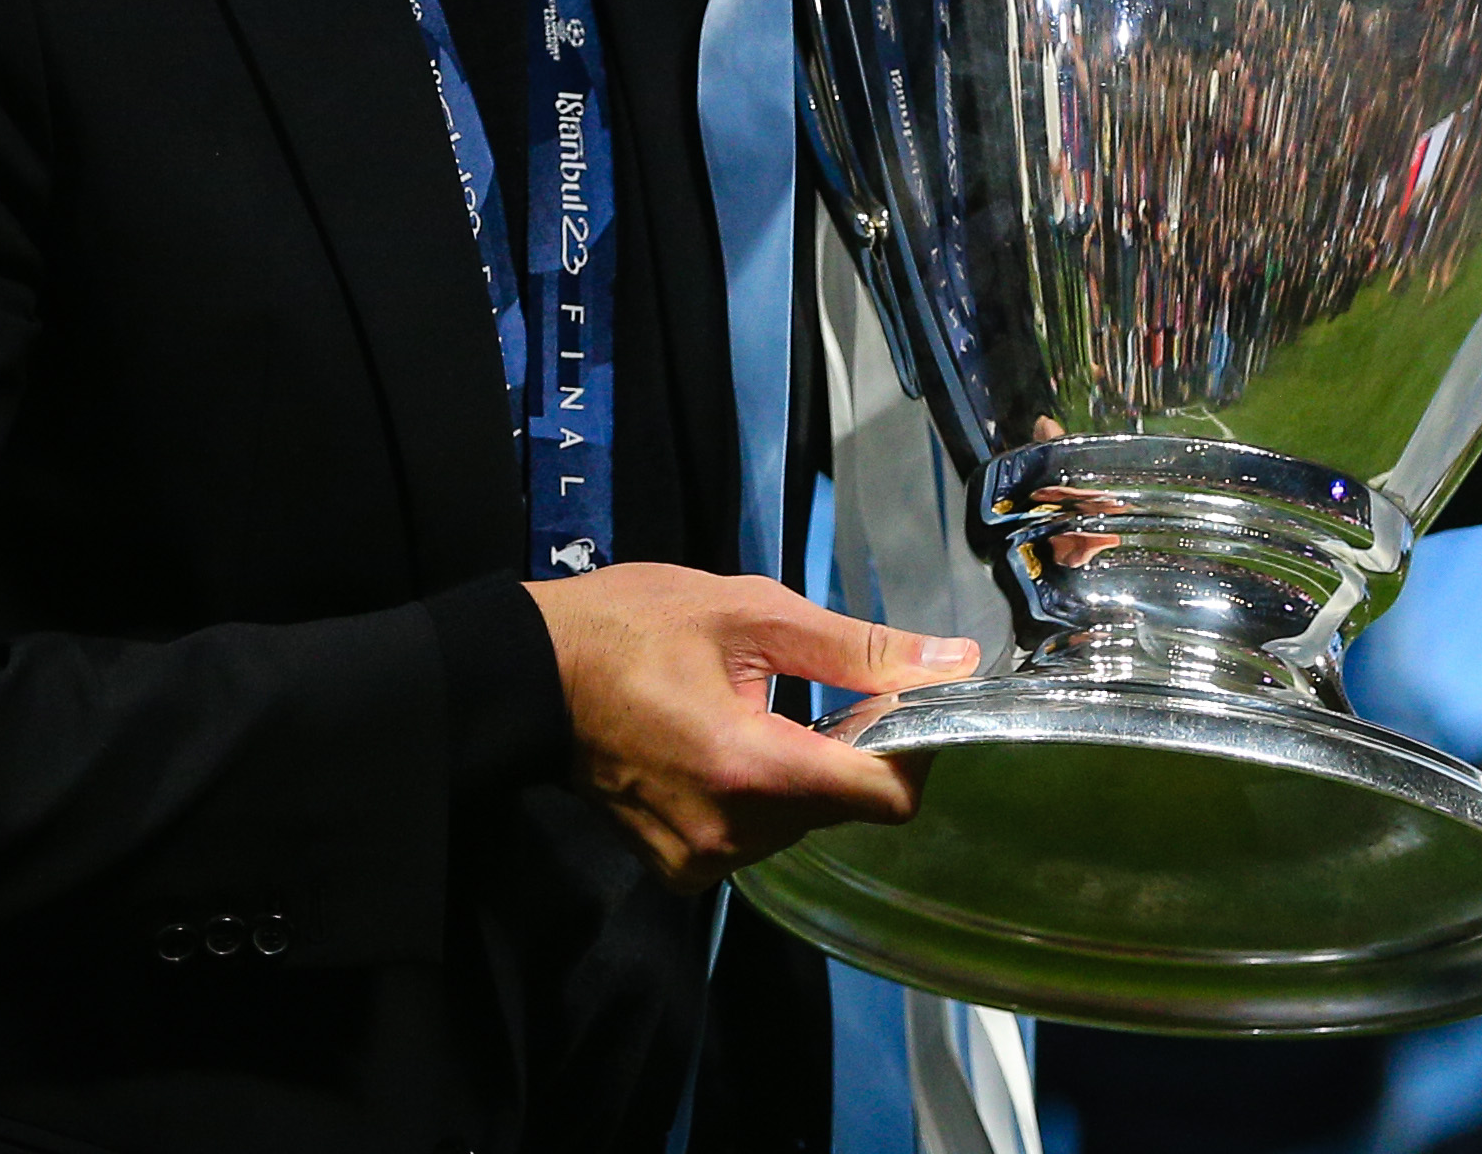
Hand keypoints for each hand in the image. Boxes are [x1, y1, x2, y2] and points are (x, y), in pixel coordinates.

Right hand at [527, 563, 977, 890]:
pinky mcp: (681, 870)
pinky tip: (724, 745)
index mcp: (752, 769)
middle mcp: (731, 835)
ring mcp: (702, 860)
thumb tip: (951, 663)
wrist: (530, 675)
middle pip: (843, 807)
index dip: (913, 747)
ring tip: (756, 711)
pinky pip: (756, 837)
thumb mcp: (751, 611)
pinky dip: (760, 795)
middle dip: (849, 748)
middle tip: (816, 688)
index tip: (902, 702)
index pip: (884, 796)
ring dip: (802, 771)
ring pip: (802, 823)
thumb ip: (857, 647)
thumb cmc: (634, 626)